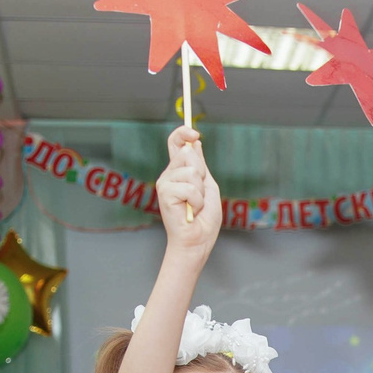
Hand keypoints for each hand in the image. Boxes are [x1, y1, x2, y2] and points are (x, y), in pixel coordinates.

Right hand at [157, 127, 222, 253]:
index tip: (194, 133)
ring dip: (200, 192)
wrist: (198, 240)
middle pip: (187, 153)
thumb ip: (201, 165)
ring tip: (195, 205)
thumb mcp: (208, 185)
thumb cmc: (204, 218)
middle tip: (199, 194)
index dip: (183, 132)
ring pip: (192, 171)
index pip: (176, 143)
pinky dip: (196, 201)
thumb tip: (195, 142)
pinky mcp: (164, 192)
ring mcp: (165, 182)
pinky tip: (191, 211)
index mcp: (180, 170)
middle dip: (201, 173)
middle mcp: (170, 174)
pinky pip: (189, 187)